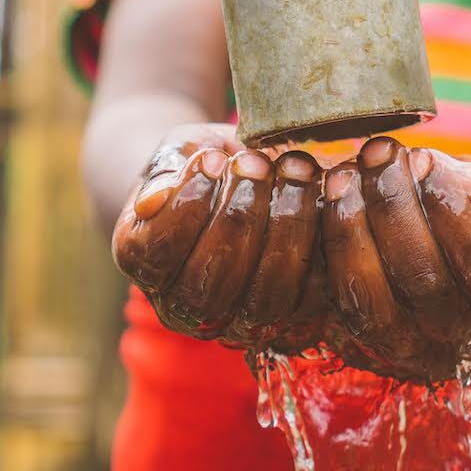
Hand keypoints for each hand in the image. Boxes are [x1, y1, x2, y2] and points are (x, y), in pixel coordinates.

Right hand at [111, 125, 326, 351]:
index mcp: (145, 264)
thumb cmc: (204, 160)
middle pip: (207, 286)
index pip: (153, 254)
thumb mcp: (179, 152)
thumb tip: (152, 201)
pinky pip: (311, 294)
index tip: (212, 159)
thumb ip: (165, 172)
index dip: (185, 208)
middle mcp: (186, 306)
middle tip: (256, 163)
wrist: (246, 175)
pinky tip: (325, 192)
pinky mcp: (293, 313)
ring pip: (263, 298)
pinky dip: (322, 242)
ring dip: (284, 228)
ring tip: (295, 169)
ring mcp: (239, 319)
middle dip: (237, 218)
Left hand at [320, 137, 470, 382]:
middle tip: (377, 153)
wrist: (454, 249)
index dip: (452, 210)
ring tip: (344, 175)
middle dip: (394, 208)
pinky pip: (338, 309)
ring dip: (352, 233)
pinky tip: (326, 205)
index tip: (424, 158)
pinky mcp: (365, 348)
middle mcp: (470, 336)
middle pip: (425, 282)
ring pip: (374, 304)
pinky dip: (327, 255)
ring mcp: (415, 351)